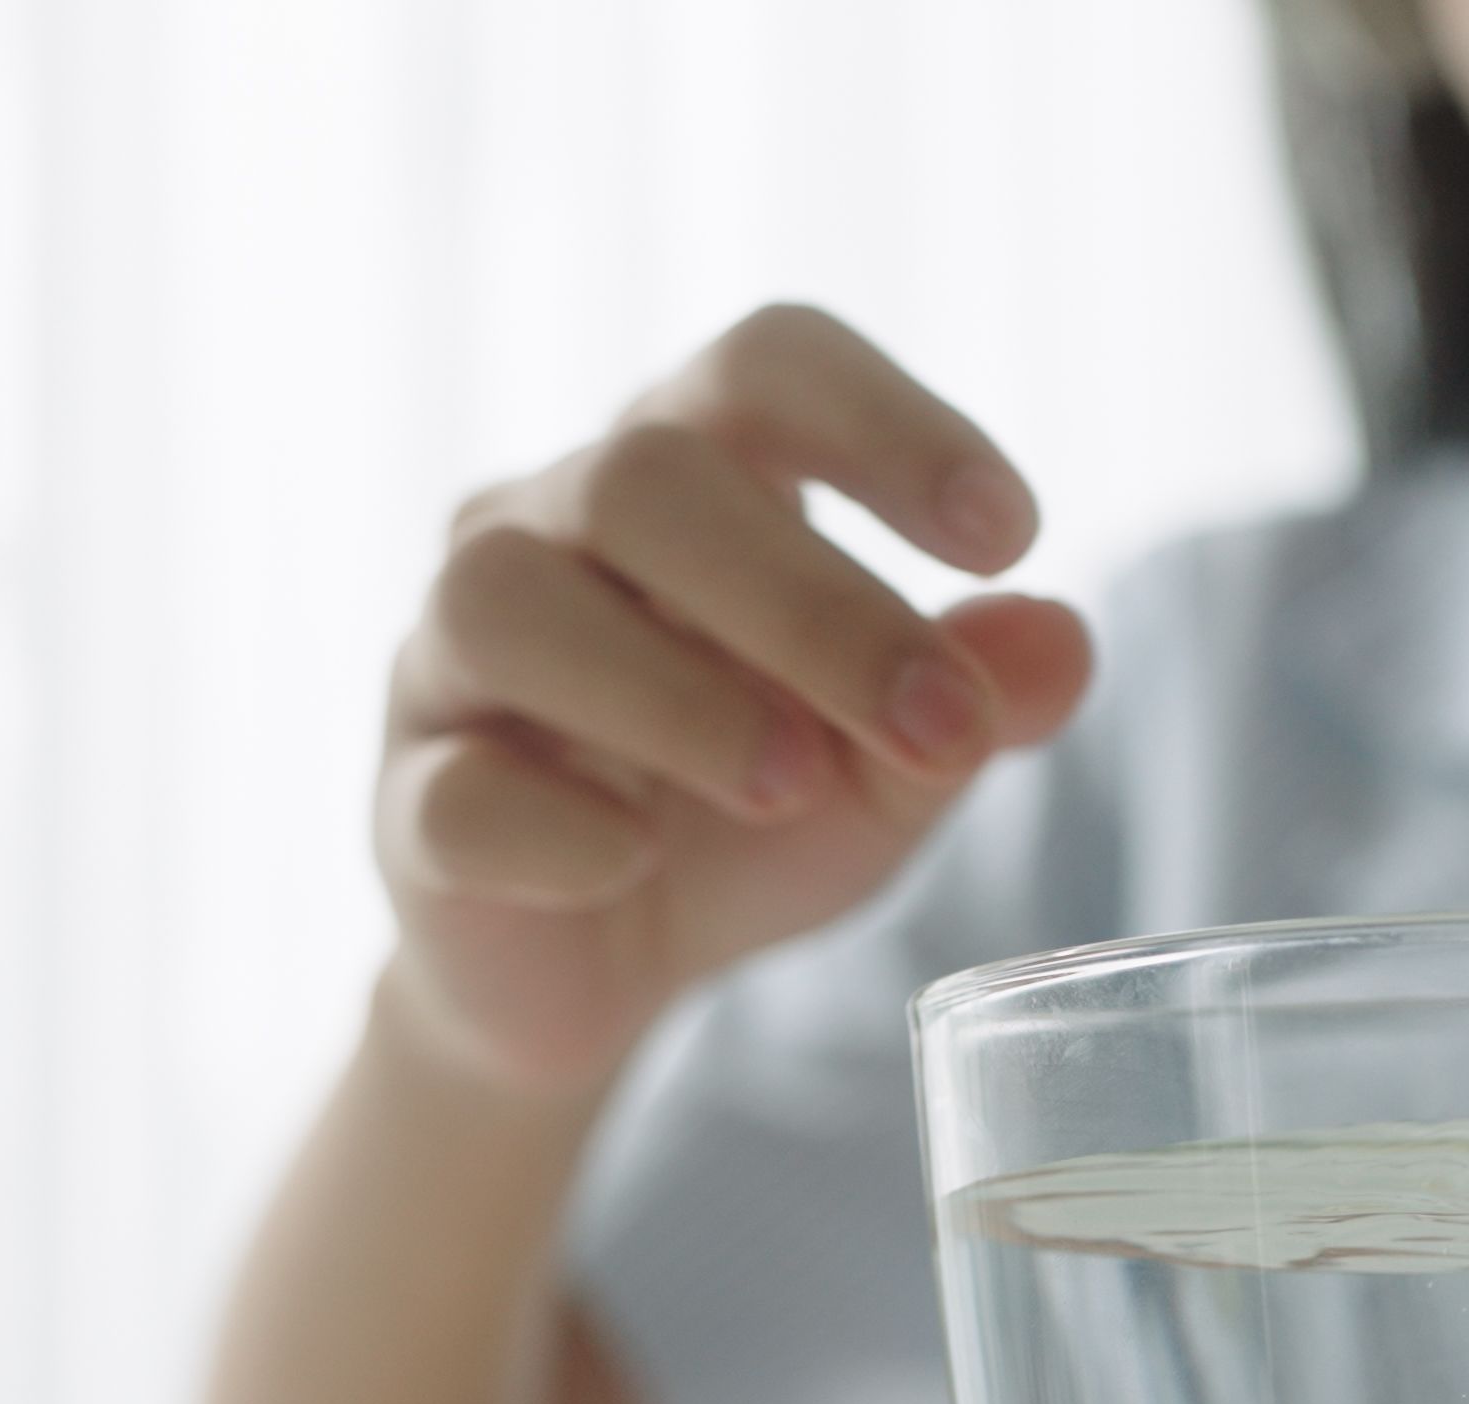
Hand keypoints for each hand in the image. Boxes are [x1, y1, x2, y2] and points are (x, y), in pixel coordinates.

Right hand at [376, 304, 1095, 1093]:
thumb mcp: (892, 764)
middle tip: (935, 725)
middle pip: (644, 476)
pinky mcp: (408, 805)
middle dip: (811, 601)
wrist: (593, 974)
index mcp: (680, 473)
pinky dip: (557, 824)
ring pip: (512, 600)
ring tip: (793, 785)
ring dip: (675, 693)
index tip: (1010, 534)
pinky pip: (455, 788)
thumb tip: (1060, 642)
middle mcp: (543, 526)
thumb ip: (974, 700)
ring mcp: (450, 662)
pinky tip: (634, 863)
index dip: (885, 423)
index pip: (763, 364)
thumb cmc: (743, 815)